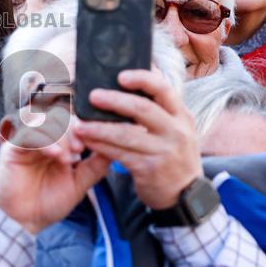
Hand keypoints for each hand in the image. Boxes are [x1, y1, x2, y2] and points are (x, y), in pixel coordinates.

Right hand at [0, 115, 110, 234]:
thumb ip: (96, 166)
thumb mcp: (79, 183)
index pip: (71, 122)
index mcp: (57, 145)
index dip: (83, 127)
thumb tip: (114, 148)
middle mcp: (41, 140)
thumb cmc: (48, 203)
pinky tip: (54, 156)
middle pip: (58, 117)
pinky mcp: (12, 148)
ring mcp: (26, 142)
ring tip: (66, 158)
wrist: (24, 221)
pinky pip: (27, 133)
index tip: (92, 143)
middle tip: (80, 149)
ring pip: (44, 121)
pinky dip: (44, 141)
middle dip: (72, 131)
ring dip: (59, 136)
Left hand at [73, 68, 201, 209]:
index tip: (121, 75)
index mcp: (181, 115)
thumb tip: (142, 73)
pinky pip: (119, 154)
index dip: (142, 79)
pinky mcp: (149, 169)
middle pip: (143, 109)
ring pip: (126, 134)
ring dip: (99, 128)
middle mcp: (175, 131)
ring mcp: (163, 151)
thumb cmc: (174, 153)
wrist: (186, 193)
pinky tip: (87, 141)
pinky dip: (100, 146)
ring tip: (79, 124)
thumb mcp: (177, 128)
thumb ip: (161, 106)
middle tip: (93, 96)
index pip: (164, 89)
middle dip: (115, 101)